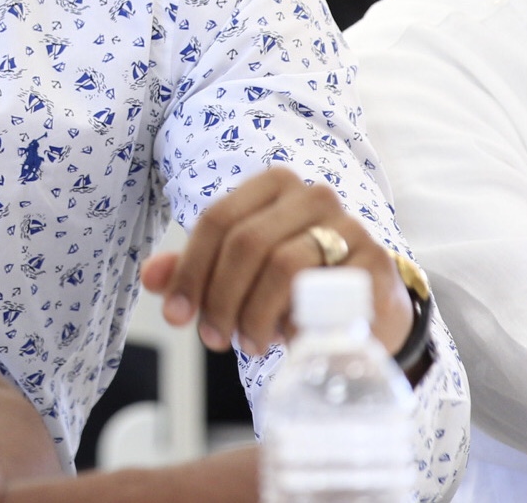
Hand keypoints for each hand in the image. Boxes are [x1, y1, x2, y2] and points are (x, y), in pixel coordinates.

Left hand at [141, 167, 412, 355]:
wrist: (371, 306)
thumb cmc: (296, 285)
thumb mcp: (242, 274)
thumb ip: (195, 270)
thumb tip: (150, 277)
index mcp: (274, 185)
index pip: (217, 219)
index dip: (190, 270)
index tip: (176, 315)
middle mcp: (313, 195)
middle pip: (246, 242)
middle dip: (220, 297)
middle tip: (213, 337)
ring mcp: (350, 225)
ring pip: (282, 266)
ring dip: (254, 314)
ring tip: (248, 342)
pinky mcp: (376, 263)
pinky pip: (325, 294)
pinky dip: (297, 322)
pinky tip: (288, 339)